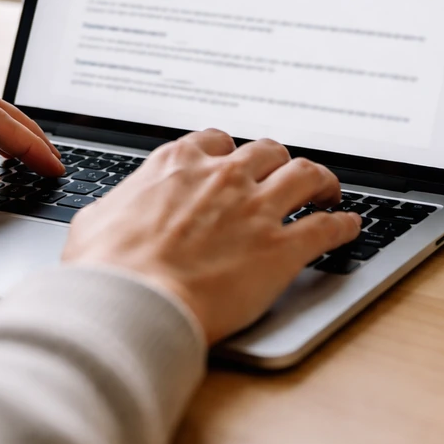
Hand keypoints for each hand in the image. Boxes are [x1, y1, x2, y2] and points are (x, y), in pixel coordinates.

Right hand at [61, 129, 360, 343]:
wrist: (132, 302)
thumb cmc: (107, 269)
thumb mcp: (94, 222)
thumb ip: (115, 208)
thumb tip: (109, 215)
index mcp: (178, 165)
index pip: (215, 140)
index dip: (229, 152)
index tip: (234, 161)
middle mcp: (223, 176)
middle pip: (267, 151)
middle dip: (278, 161)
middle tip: (284, 173)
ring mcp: (256, 209)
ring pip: (305, 175)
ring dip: (321, 180)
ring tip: (328, 189)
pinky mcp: (282, 247)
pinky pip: (326, 227)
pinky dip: (342, 224)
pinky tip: (349, 226)